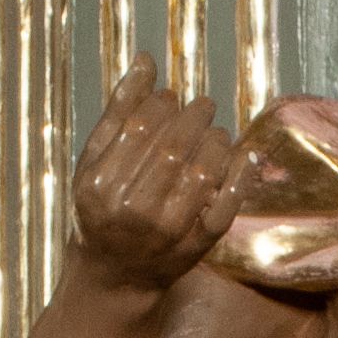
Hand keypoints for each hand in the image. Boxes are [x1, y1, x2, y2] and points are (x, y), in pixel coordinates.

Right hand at [69, 56, 244, 290]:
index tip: (171, 97)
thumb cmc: (100, 211)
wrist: (114, 276)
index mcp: (103, 184)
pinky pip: (226, 204)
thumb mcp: (93, 163)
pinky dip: (240, 175)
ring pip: (203, 170)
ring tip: (214, 131)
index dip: (162, 103)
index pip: (142, 127)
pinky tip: (244, 154)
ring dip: (216, 140)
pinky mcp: (198, 244)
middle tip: (203, 106)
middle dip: (194, 117)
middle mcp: (135, 208)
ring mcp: (169, 229)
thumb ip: (118, 113)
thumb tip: (146, 60)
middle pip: (174, 146)